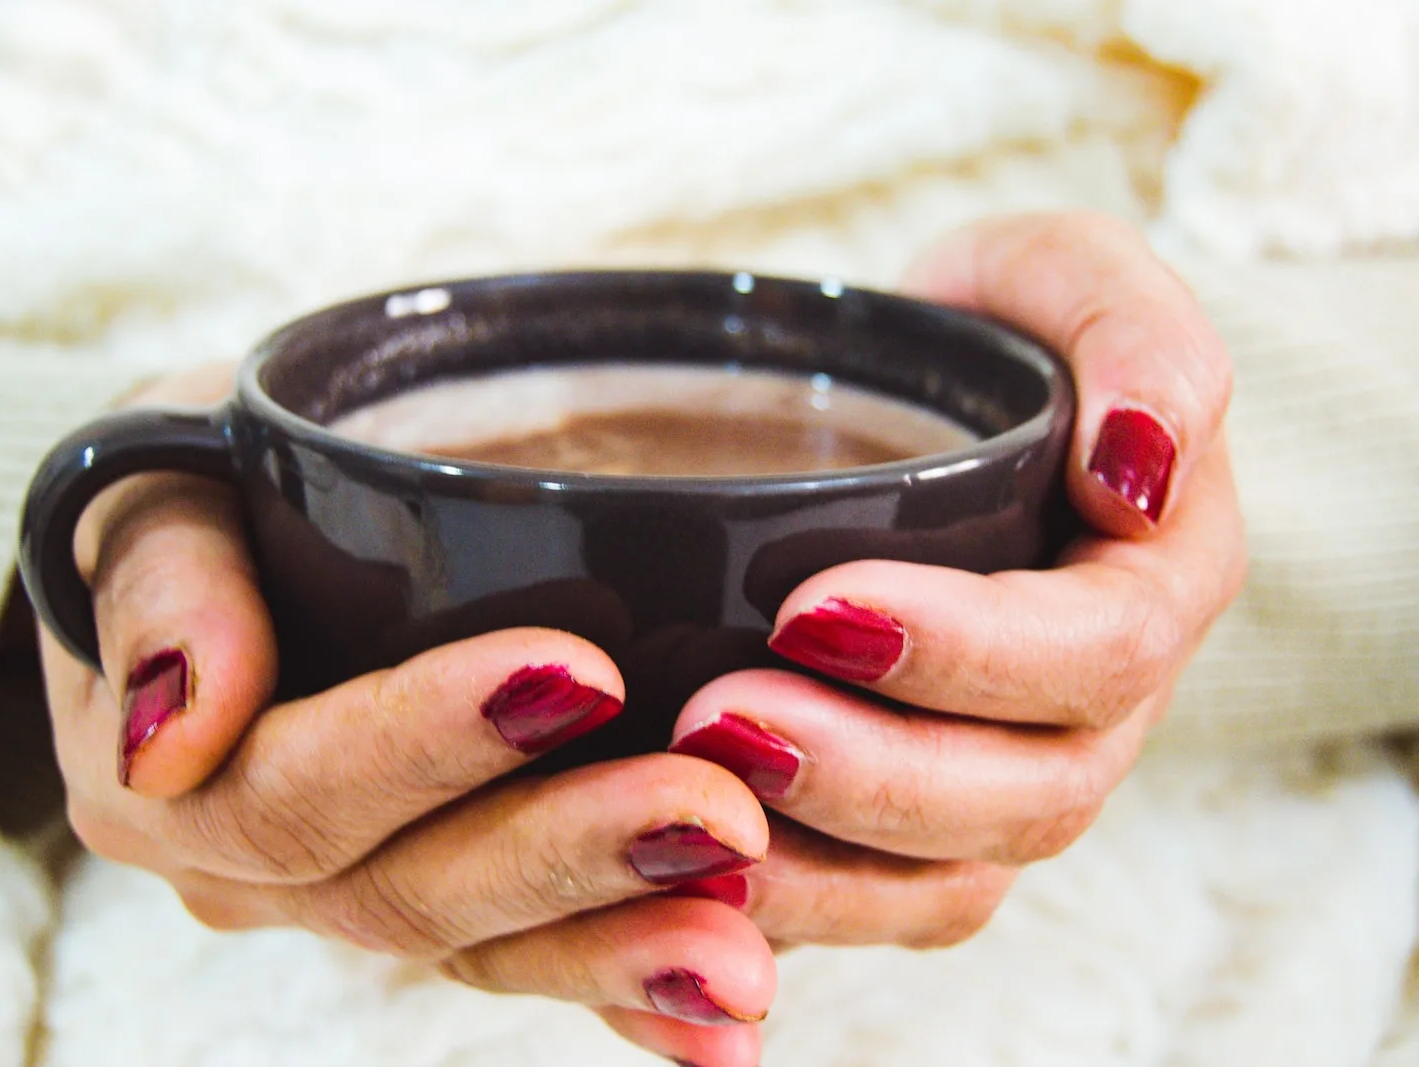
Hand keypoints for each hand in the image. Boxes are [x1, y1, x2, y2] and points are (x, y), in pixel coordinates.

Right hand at [41, 367, 776, 1066]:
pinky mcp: (453, 902)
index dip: (430, 743)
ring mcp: (364, 898)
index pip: (297, 789)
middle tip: (720, 819)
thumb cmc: (194, 508)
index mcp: (178, 788)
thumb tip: (174, 725)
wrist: (221, 560)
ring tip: (748, 959)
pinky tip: (729, 1029)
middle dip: (573, 854)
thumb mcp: (145, 504)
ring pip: (494, 946)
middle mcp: (268, 875)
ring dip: (625, 950)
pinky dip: (631, 997)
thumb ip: (154, 595)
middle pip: (416, 888)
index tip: (576, 676)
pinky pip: (540, 965)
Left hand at [663, 213, 1245, 954]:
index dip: (970, 650)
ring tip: (693, 796)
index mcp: (1158, 580)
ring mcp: (1015, 773)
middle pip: (1030, 796)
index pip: (1101, 651)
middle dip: (876, 774)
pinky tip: (689, 875)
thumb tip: (1144, 468)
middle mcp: (1100, 704)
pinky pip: (884, 905)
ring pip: (955, 879)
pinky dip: (795, 905)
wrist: (903, 399)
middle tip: (721, 717)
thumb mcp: (1062, 274)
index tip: (810, 605)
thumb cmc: (986, 328)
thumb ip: (1138, 336)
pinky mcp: (926, 822)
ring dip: (825, 861)